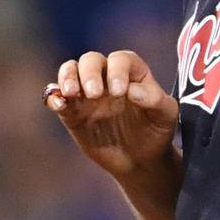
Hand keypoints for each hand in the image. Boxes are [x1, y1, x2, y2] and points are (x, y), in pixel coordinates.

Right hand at [46, 50, 178, 178]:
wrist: (141, 160)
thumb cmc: (156, 131)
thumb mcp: (166, 115)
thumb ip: (154, 99)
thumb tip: (131, 90)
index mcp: (131, 72)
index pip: (120, 60)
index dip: (117, 70)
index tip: (119, 92)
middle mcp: (107, 77)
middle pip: (91, 60)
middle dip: (90, 73)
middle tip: (95, 94)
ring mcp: (87, 94)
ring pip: (70, 72)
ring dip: (67, 77)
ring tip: (71, 94)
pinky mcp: (73, 113)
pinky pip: (58, 98)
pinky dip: (53, 97)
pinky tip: (58, 104)